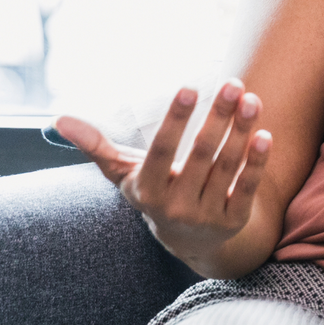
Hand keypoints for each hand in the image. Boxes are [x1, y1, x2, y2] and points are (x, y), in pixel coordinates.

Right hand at [54, 80, 273, 266]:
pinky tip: (264, 134)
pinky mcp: (234, 221)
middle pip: (201, 155)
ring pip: (227, 167)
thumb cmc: (155, 192)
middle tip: (232, 83)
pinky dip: (256, 162)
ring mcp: (206, 216)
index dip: (175, 120)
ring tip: (250, 98)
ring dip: (241, 131)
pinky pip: (247, 188)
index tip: (189, 87)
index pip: (162, 151)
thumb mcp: (125, 174)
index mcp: (147, 190)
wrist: (189, 242)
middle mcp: (176, 206)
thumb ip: (97, 147)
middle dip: (218, 118)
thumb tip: (59, 120)